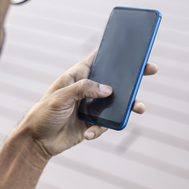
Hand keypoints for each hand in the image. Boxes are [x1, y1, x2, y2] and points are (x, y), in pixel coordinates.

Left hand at [15, 50, 157, 158]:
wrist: (36, 141)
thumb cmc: (42, 113)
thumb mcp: (60, 97)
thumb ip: (83, 89)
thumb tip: (108, 89)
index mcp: (77, 76)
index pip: (98, 58)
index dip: (115, 52)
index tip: (133, 46)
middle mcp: (87, 89)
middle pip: (115, 79)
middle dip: (133, 76)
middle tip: (151, 69)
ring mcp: (92, 106)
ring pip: (117, 103)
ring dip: (129, 106)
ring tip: (139, 108)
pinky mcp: (93, 123)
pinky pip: (107, 124)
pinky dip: (100, 130)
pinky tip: (88, 134)